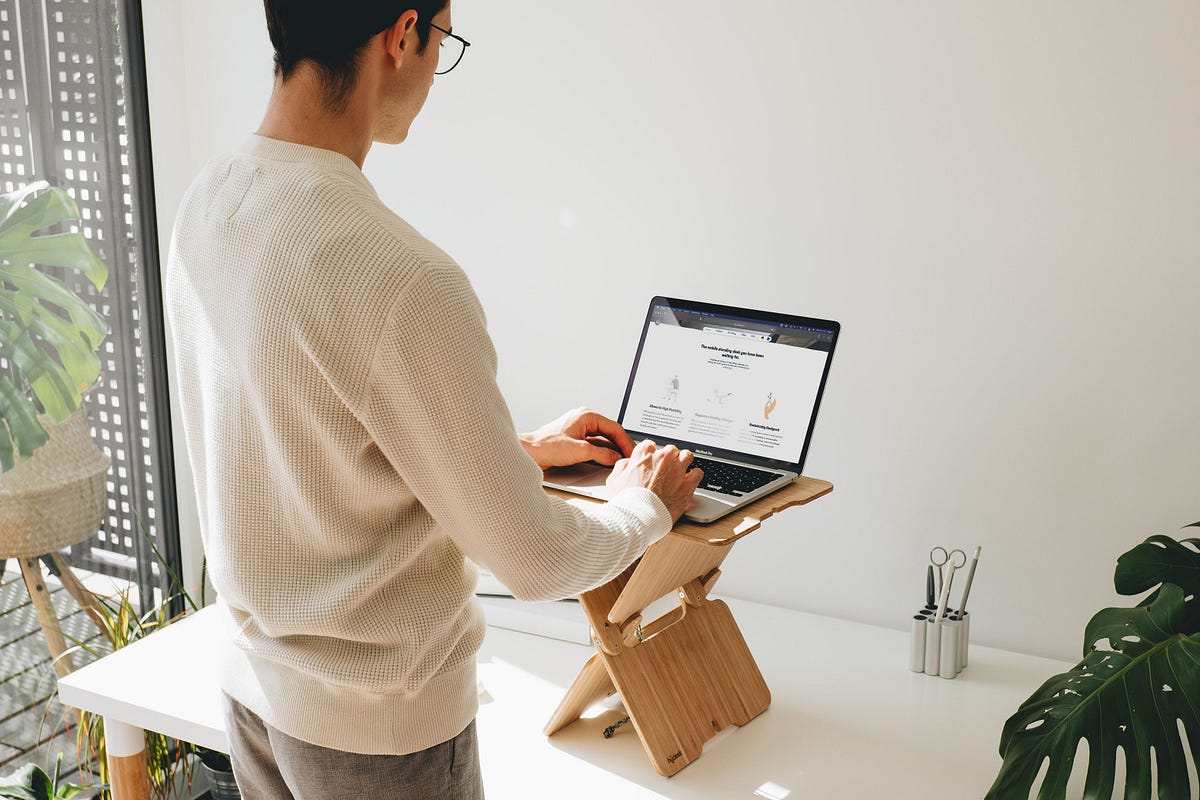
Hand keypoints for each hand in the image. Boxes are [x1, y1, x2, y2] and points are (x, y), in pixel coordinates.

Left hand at [519, 407, 635, 468]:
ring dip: (611, 449)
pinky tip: (607, 460)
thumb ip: (601, 454)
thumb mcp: (580, 451)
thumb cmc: (546, 446)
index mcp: (586, 416)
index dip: (625, 441)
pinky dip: (602, 452)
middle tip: (630, 456)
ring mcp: (579, 429)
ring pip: (602, 439)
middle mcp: (583, 420)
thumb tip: (615, 458)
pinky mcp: (575, 439)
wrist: (529, 452)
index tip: (631, 452)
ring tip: (621, 459)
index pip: (614, 427)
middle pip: (609, 432)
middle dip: (620, 445)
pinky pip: (594, 444)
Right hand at [606, 440, 703, 522]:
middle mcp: (663, 458)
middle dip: (667, 459)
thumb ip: (622, 466)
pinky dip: (694, 476)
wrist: (637, 519)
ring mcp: (677, 470)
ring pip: (686, 456)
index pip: (651, 445)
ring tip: (679, 471)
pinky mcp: (687, 485)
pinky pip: (698, 473)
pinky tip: (689, 481)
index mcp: (645, 453)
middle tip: (663, 470)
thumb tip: (628, 463)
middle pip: (670, 450)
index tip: (650, 462)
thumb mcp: (614, 479)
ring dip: (682, 462)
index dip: (650, 455)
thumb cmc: (625, 501)